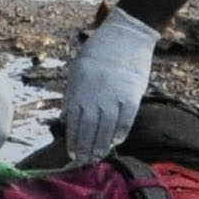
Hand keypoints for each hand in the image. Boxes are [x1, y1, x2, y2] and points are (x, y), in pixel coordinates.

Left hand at [62, 9, 158, 163]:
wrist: (125, 36)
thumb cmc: (98, 52)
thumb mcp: (77, 71)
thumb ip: (72, 95)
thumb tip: (67, 119)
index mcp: (79, 91)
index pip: (74, 124)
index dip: (73, 141)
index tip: (72, 153)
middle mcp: (95, 97)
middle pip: (89, 131)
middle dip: (85, 149)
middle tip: (84, 162)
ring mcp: (114, 98)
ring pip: (107, 130)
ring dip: (101, 147)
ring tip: (97, 157)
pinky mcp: (132, 97)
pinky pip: (125, 121)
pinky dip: (120, 133)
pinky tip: (116, 142)